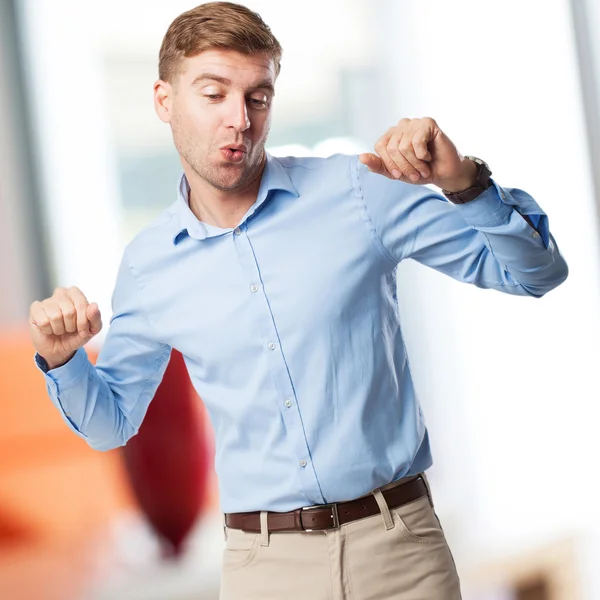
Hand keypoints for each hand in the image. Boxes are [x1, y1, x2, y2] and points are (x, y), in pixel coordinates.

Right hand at [29, 286, 102, 368]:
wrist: (60, 348)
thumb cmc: (76, 334)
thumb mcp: (92, 329)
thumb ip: (96, 318)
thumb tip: (94, 305)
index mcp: (76, 294)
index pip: (82, 304)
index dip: (83, 321)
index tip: (83, 330)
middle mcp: (61, 293)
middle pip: (69, 311)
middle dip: (71, 326)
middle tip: (69, 329)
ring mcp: (47, 300)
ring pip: (55, 316)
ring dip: (60, 329)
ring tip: (59, 329)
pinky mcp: (35, 309)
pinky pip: (44, 321)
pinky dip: (48, 330)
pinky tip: (49, 329)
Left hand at [359, 117, 477, 191]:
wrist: (443, 174)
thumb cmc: (419, 172)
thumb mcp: (395, 172)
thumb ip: (378, 166)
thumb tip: (361, 158)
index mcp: (391, 136)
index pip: (380, 147)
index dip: (390, 164)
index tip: (399, 175)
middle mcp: (401, 126)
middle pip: (392, 148)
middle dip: (404, 166)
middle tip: (415, 175)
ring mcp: (414, 123)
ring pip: (404, 146)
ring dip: (414, 163)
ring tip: (423, 168)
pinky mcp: (428, 123)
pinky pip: (417, 141)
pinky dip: (422, 155)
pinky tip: (428, 156)